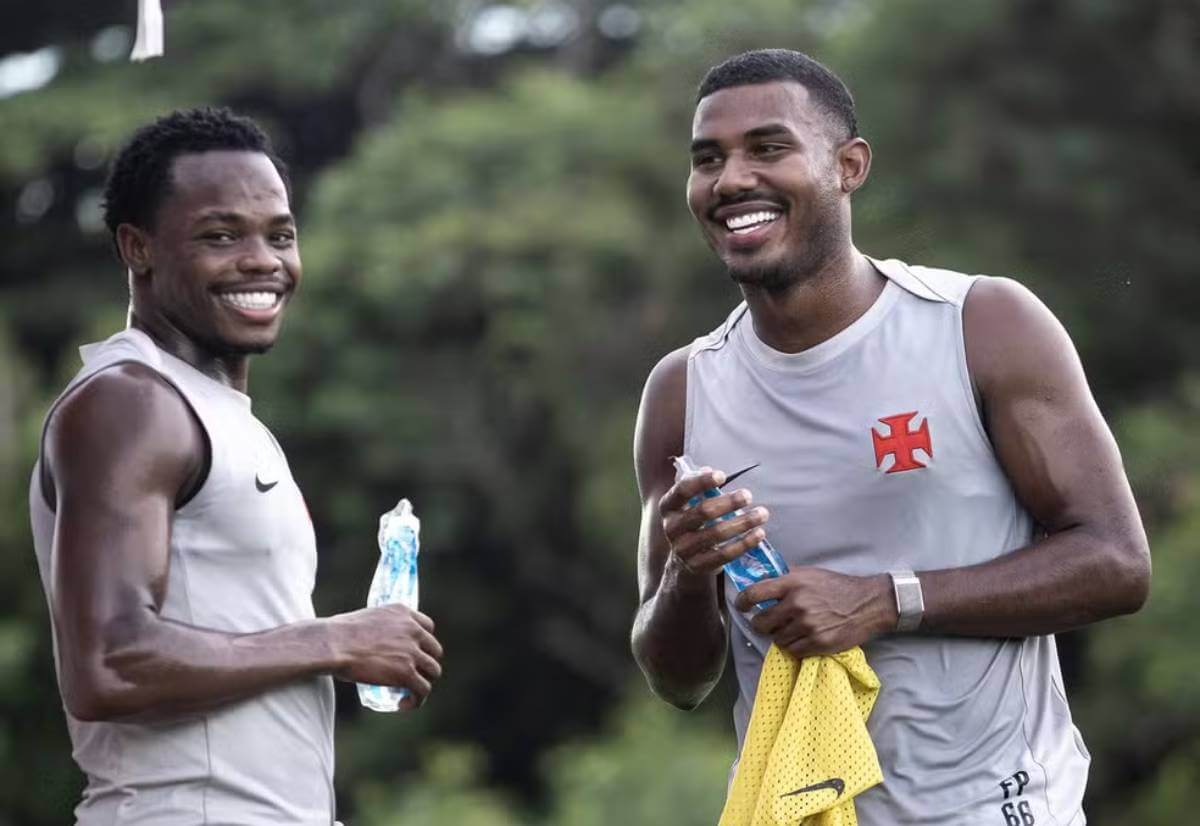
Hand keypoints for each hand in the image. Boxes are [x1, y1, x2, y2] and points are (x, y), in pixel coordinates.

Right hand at [329, 605, 443, 708]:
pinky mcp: (406, 673)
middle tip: (412, 673)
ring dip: (424, 681)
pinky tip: (404, 703)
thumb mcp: (368, 619)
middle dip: (425, 662)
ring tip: (410, 691)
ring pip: (433, 671)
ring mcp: (412, 652)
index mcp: (404, 613)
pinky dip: (417, 699)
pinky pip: (423, 690)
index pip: (427, 627)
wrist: (334, 644)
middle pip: (434, 650)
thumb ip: (379, 628)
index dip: (423, 642)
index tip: (415, 652)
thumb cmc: (339, 633)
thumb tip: (371, 643)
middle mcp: (413, 630)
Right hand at [658, 467, 769, 578]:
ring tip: (761, 514)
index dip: (701, 482)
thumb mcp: (689, 504)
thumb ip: (699, 487)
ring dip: (743, 522)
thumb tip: (709, 470)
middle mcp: (671, 528)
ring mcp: (683, 549)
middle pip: (703, 511)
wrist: (683, 562)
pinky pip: (724, 554)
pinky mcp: (698, 566)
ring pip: (717, 533)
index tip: (722, 476)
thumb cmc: (693, 523)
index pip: (682, 490)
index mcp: (668, 507)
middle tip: (748, 496)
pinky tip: (759, 533)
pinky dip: (744, 543)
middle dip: (728, 502)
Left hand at [735, 569, 896, 656]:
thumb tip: (761, 582)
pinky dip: (794, 646)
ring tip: (790, 629)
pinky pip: (793, 650)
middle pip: (761, 622)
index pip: (755, 593)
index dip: (742, 602)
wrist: (867, 604)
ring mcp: (807, 626)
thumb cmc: (836, 586)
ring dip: (780, 635)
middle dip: (760, 624)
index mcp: (793, 583)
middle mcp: (797, 604)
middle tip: (765, 622)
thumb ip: (786, 578)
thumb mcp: (809, 574)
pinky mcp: (818, 643)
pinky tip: (802, 637)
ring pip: (777, 639)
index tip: (741, 606)